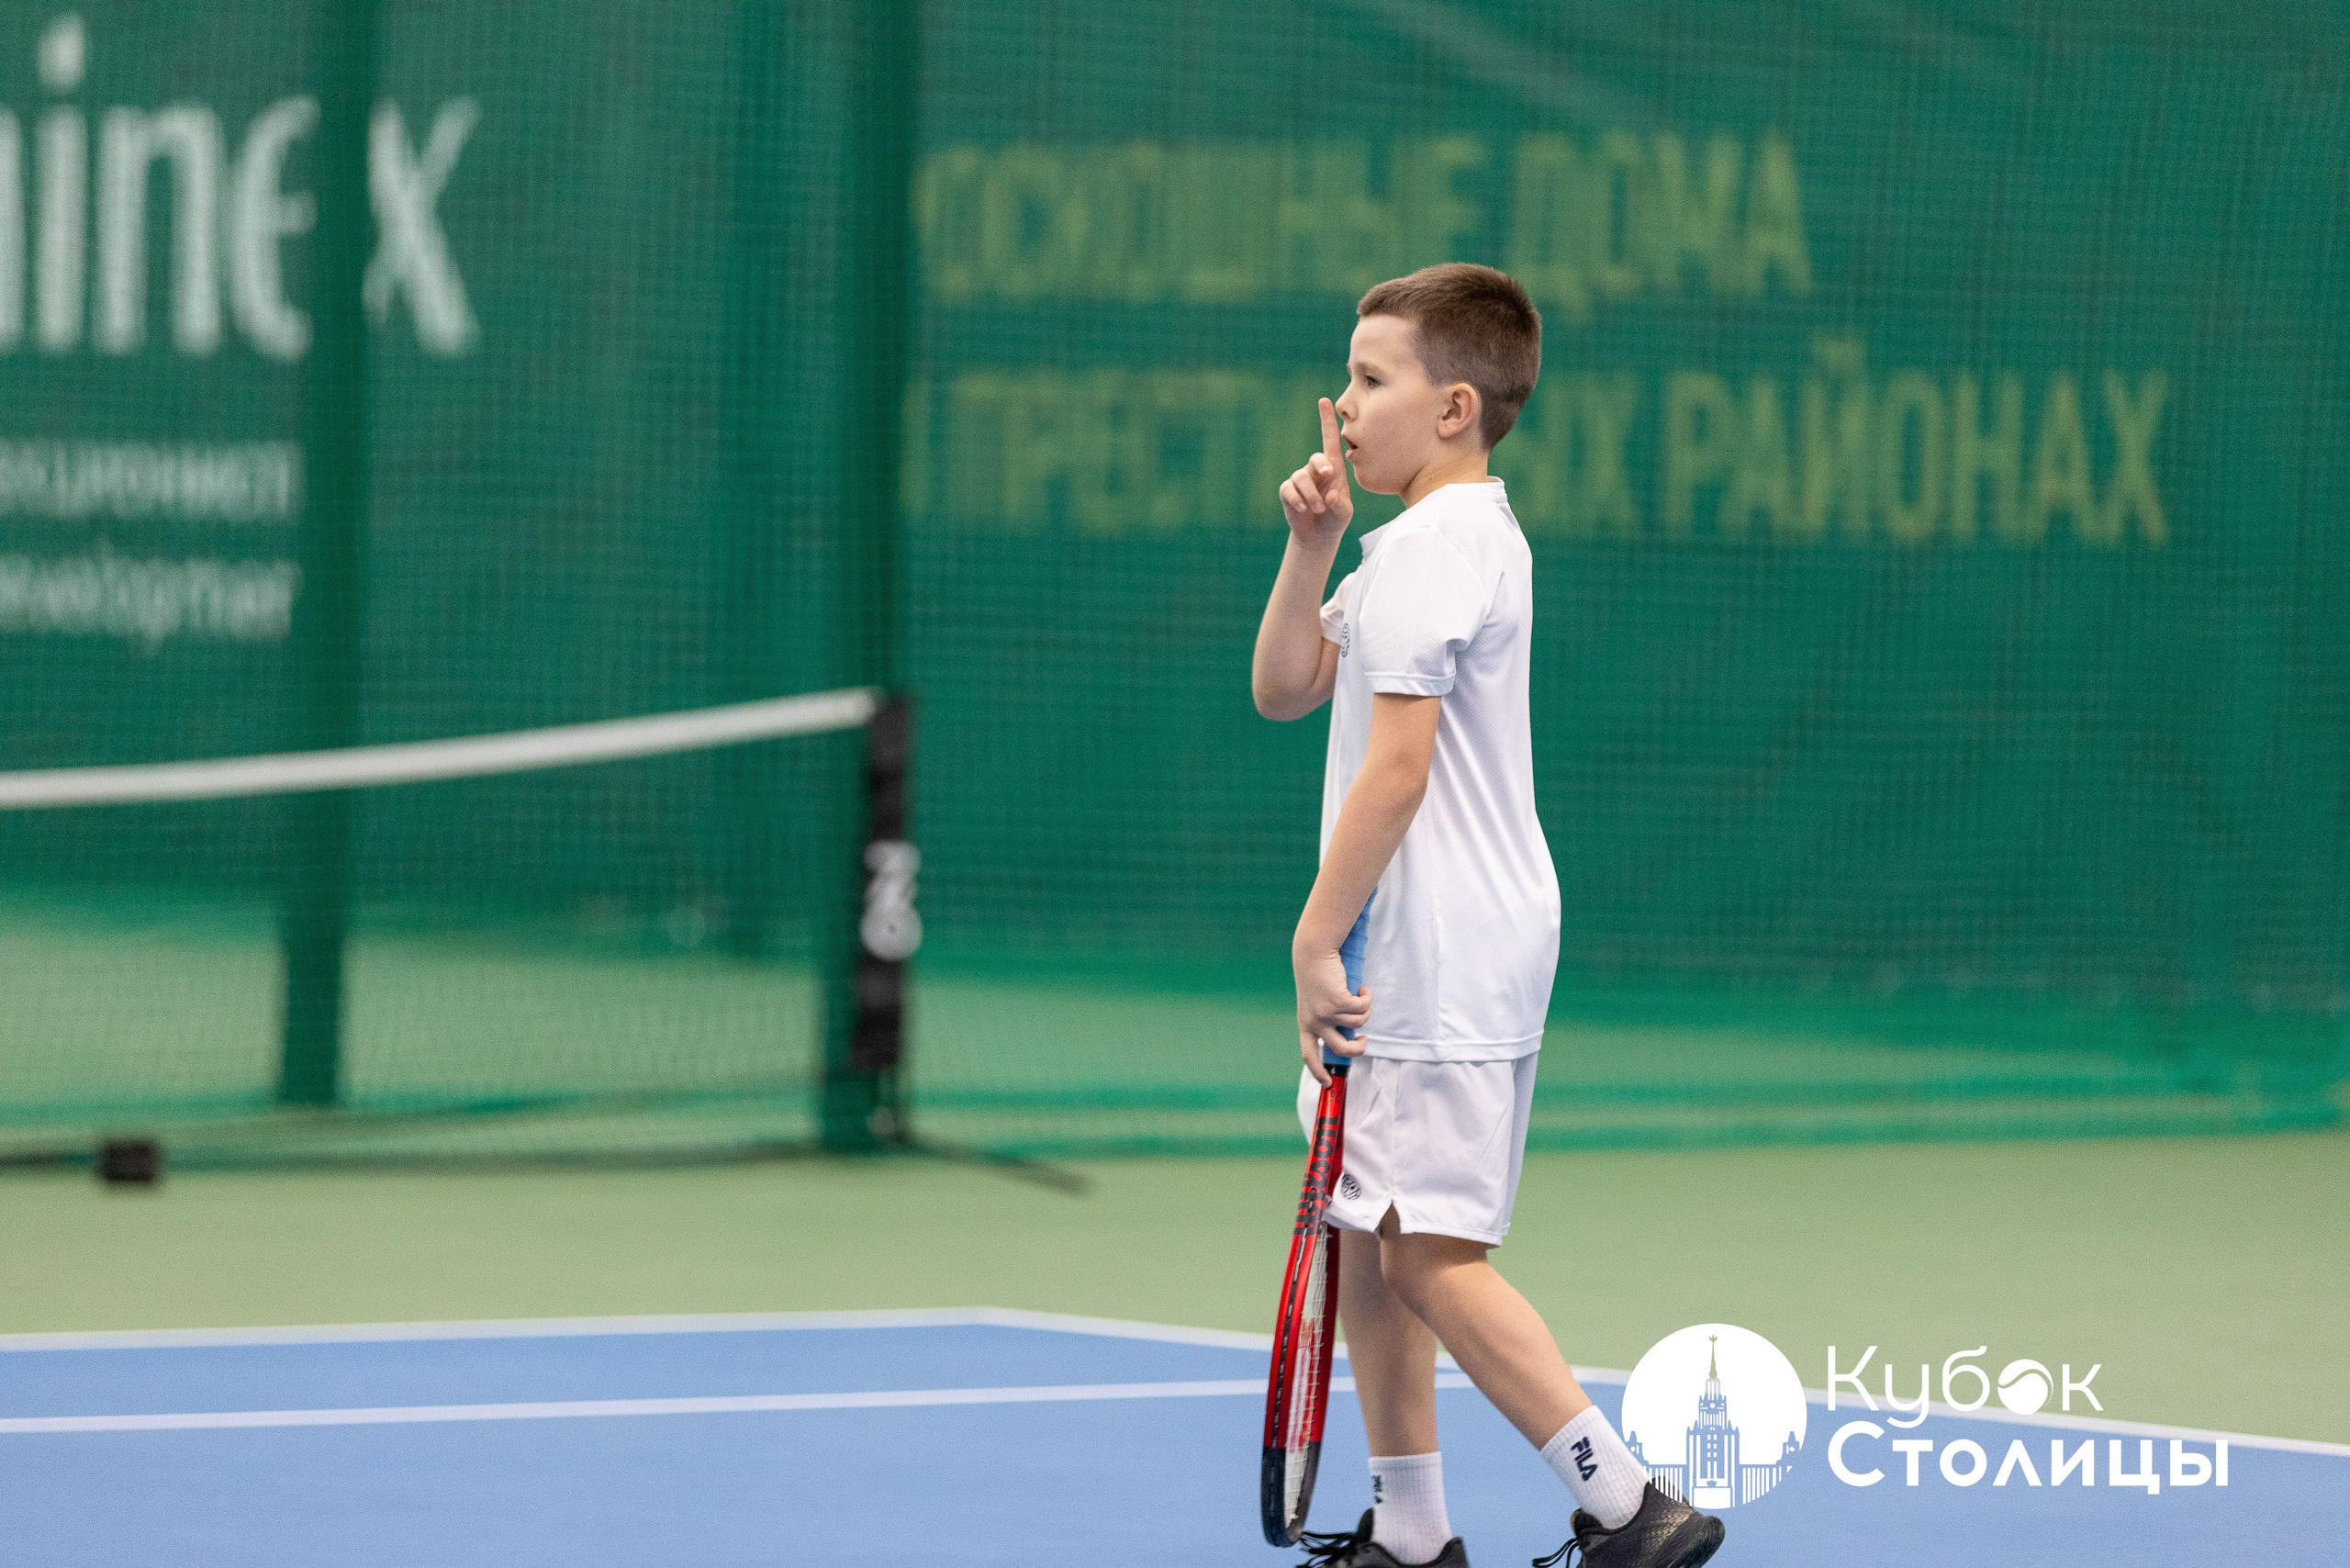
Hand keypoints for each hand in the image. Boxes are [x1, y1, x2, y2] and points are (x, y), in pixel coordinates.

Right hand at [1278, 398, 1352, 547]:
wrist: (1319, 535)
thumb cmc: (1336, 518)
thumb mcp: (1344, 513)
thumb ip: (1340, 505)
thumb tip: (1330, 496)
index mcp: (1334, 469)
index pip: (1330, 440)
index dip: (1327, 421)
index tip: (1325, 401)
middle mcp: (1316, 471)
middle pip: (1316, 458)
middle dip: (1321, 465)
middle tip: (1330, 475)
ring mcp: (1301, 481)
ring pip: (1301, 478)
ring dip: (1311, 494)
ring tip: (1319, 508)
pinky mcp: (1288, 492)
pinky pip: (1289, 490)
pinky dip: (1297, 499)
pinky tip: (1303, 508)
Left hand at [1295, 943, 1370, 1085]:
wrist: (1313, 953)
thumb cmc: (1317, 977)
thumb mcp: (1315, 1003)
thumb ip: (1326, 1020)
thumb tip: (1348, 1037)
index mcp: (1306, 1024)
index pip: (1308, 1055)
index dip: (1318, 1072)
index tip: (1327, 1084)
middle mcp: (1315, 1022)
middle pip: (1342, 1049)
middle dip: (1359, 1049)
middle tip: (1364, 1041)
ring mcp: (1327, 1013)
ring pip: (1358, 1024)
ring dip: (1365, 1011)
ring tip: (1360, 997)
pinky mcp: (1339, 1001)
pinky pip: (1362, 1008)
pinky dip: (1367, 998)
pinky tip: (1362, 989)